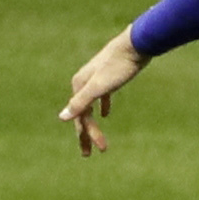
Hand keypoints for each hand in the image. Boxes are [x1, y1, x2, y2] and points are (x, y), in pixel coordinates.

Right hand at [60, 30, 148, 156]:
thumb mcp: (99, 87)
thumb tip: (62, 118)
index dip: (89, 135)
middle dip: (86, 134)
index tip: (102, 149)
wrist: (136, 44)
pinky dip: (103, 106)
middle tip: (88, 154)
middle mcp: (83, 82)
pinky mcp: (108, 76)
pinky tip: (107, 114)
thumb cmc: (119, 66)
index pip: (81, 117)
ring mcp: (95, 79)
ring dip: (93, 124)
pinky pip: (101, 96)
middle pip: (83, 114)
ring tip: (97, 139)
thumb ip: (81, 102)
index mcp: (79, 86)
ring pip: (91, 107)